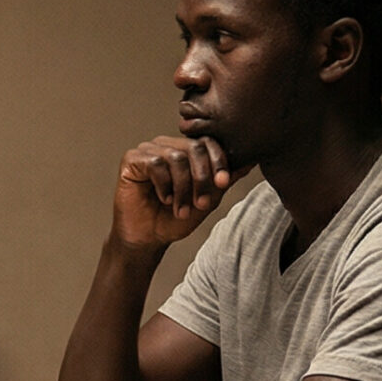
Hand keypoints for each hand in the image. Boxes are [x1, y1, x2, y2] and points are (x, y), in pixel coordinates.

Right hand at [111, 135, 232, 249]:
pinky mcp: (131, 159)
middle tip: (202, 203)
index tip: (223, 183)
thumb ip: (224, 180)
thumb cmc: (175, 218)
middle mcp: (167, 146)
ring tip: (180, 209)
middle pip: (193, 147)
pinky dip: (164, 185)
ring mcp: (148, 150)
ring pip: (176, 157)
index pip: (207, 142)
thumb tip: (250, 161)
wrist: (149, 238)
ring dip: (182, 188)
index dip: (218, 160)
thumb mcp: (207, 199)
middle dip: (202, 178)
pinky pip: (155, 163)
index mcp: (185, 151)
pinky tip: (164, 199)